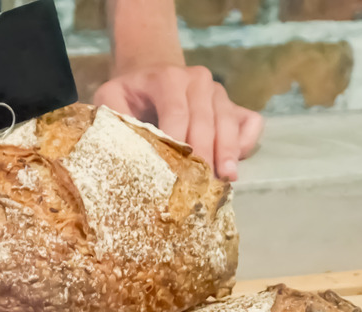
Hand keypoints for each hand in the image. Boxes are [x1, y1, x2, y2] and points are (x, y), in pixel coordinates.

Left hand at [93, 65, 263, 180]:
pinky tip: (232, 166)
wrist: (150, 76)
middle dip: (204, 154)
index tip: (174, 172)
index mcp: (168, 77)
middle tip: (200, 185)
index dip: (177, 142)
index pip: (176, 111)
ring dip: (228, 153)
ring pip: (229, 123)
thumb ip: (113, 116)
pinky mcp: (234, 105)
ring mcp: (219, 92)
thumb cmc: (130, 95)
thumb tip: (121, 148)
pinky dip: (245, 144)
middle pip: (205, 121)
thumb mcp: (111, 97)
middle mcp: (198, 80)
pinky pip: (250, 123)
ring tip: (225, 181)